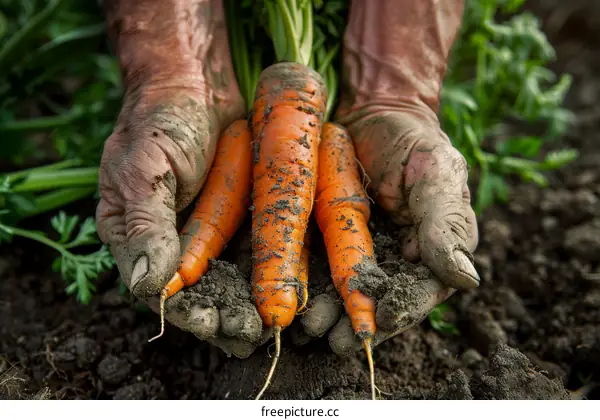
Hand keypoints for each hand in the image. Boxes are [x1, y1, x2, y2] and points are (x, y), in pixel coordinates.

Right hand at [96, 0, 262, 357]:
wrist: (198, 80)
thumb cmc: (160, 120)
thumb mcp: (142, 168)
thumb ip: (146, 226)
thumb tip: (147, 287)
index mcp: (139, 237)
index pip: (158, 289)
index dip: (184, 310)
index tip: (210, 322)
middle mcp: (175, 243)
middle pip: (199, 294)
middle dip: (223, 317)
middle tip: (250, 332)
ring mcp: (212, 231)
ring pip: (231, 282)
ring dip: (249, 307)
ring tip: (270, 327)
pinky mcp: (244, 218)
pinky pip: (257, 254)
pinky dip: (269, 276)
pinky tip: (288, 295)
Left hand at [301, 0, 479, 354]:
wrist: (369, 112)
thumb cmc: (411, 142)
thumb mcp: (436, 174)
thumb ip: (446, 224)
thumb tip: (465, 279)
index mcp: (426, 253)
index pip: (416, 294)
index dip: (396, 314)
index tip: (373, 328)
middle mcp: (390, 261)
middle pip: (373, 302)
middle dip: (351, 323)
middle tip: (328, 338)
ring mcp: (354, 251)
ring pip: (339, 292)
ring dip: (323, 312)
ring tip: (303, 327)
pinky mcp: (322, 237)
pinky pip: (312, 266)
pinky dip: (300, 284)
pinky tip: (285, 298)